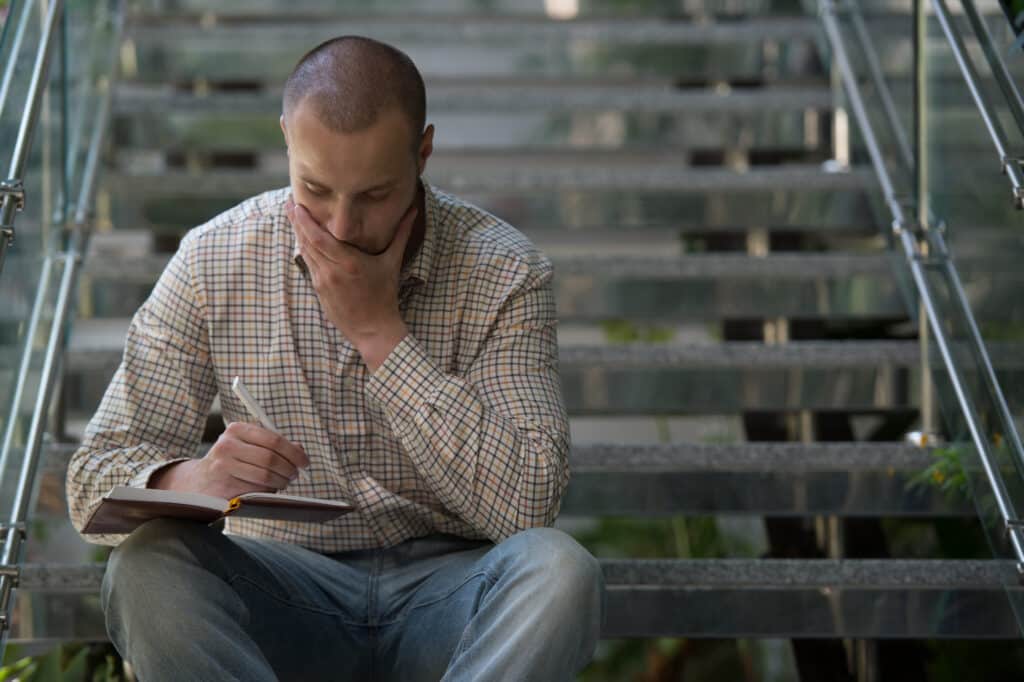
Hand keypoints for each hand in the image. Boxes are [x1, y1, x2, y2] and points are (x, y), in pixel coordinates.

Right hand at [149, 422, 309, 498]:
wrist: (198, 481)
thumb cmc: (232, 461)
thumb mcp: (249, 446)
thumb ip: (274, 445)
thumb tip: (300, 450)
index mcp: (237, 429)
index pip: (274, 440)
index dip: (294, 453)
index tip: (305, 462)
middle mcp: (227, 445)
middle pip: (271, 459)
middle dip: (289, 469)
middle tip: (295, 475)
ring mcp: (222, 466)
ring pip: (264, 476)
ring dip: (280, 482)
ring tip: (284, 483)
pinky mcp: (222, 486)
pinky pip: (255, 490)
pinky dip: (267, 491)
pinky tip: (269, 489)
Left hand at [286, 198, 414, 369]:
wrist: (374, 329)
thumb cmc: (385, 295)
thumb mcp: (392, 263)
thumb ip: (400, 234)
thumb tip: (413, 211)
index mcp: (349, 263)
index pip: (319, 237)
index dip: (305, 221)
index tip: (297, 204)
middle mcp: (332, 271)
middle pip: (307, 242)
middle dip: (295, 221)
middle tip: (288, 203)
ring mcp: (323, 282)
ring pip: (305, 252)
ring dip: (297, 234)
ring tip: (292, 216)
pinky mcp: (318, 290)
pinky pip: (308, 264)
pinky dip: (304, 250)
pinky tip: (302, 238)